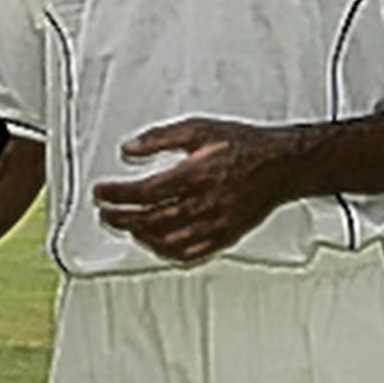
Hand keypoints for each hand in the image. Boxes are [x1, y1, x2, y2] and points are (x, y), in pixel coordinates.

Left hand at [91, 116, 294, 262]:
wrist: (282, 164)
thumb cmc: (244, 146)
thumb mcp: (199, 129)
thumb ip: (159, 138)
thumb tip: (129, 149)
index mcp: (197, 174)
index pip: (146, 192)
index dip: (118, 194)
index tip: (101, 192)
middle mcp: (206, 203)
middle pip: (152, 220)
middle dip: (121, 218)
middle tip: (105, 212)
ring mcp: (216, 224)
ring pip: (167, 241)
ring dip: (139, 235)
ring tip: (125, 225)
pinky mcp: (225, 237)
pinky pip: (189, 253)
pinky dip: (165, 251)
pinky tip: (153, 243)